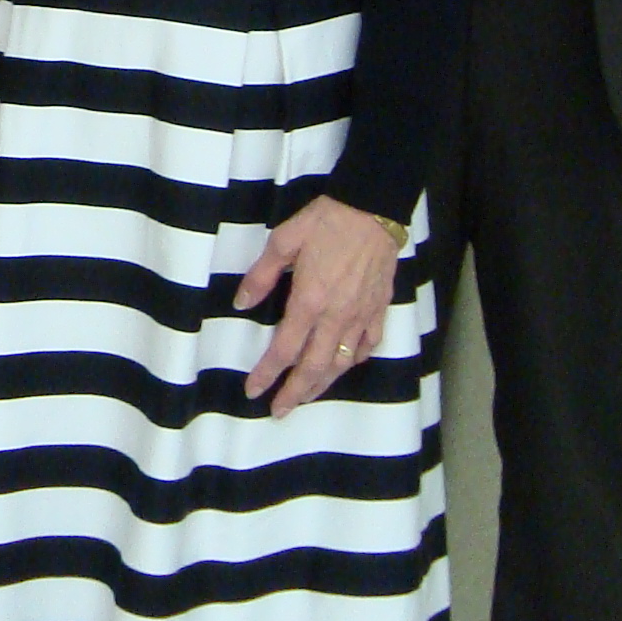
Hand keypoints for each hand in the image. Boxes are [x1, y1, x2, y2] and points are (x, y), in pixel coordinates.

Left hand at [237, 195, 402, 416]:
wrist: (373, 208)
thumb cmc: (326, 221)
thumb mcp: (283, 241)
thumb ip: (261, 276)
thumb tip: (241, 303)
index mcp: (309, 301)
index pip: (284, 349)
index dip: (267, 374)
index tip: (254, 391)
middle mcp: (336, 316)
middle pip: (314, 367)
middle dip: (295, 393)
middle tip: (280, 411)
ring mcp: (361, 315)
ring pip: (343, 362)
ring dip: (324, 384)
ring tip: (307, 397)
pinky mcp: (379, 308)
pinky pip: (369, 344)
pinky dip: (356, 360)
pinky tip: (346, 365)